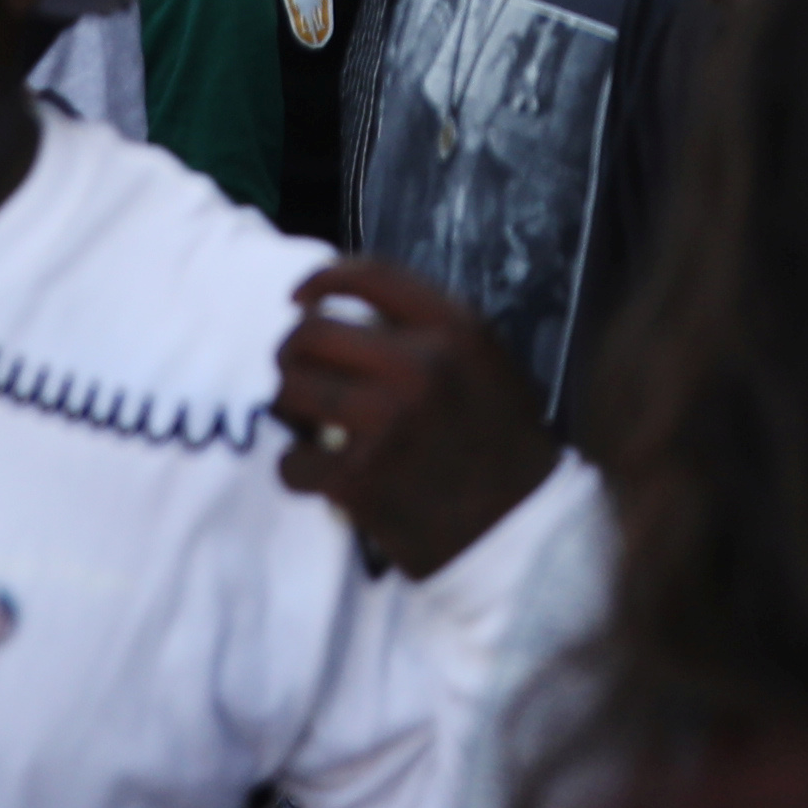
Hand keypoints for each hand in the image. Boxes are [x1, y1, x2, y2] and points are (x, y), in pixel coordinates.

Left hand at [275, 258, 553, 576]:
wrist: (518, 529)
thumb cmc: (502, 444)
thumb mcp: (486, 364)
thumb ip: (430, 333)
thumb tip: (357, 320)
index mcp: (454, 330)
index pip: (370, 278)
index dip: (322, 281)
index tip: (301, 298)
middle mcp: (418, 366)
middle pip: (312, 334)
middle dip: (292, 351)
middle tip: (298, 371)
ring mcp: (385, 423)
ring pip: (290, 391)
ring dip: (288, 405)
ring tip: (304, 419)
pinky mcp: (358, 479)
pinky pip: (291, 462)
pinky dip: (296, 468)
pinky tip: (318, 473)